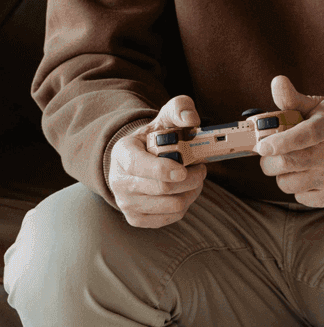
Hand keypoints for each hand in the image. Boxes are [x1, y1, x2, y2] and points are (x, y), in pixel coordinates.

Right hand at [107, 96, 207, 228]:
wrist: (140, 158)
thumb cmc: (156, 136)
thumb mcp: (166, 115)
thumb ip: (180, 108)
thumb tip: (191, 119)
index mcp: (123, 152)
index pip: (139, 166)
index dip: (163, 170)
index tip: (183, 170)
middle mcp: (119, 180)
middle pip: (162, 189)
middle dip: (191, 178)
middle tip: (201, 168)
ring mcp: (126, 202)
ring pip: (171, 205)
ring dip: (192, 191)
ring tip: (195, 178)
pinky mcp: (136, 218)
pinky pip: (170, 217)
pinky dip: (186, 204)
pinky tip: (185, 190)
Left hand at [255, 75, 323, 206]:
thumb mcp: (318, 107)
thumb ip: (293, 99)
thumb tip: (276, 81)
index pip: (304, 135)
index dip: (281, 142)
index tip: (261, 146)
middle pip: (287, 164)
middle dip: (268, 160)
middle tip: (268, 153)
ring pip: (287, 183)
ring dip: (282, 174)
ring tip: (292, 162)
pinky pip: (299, 197)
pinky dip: (296, 187)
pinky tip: (307, 174)